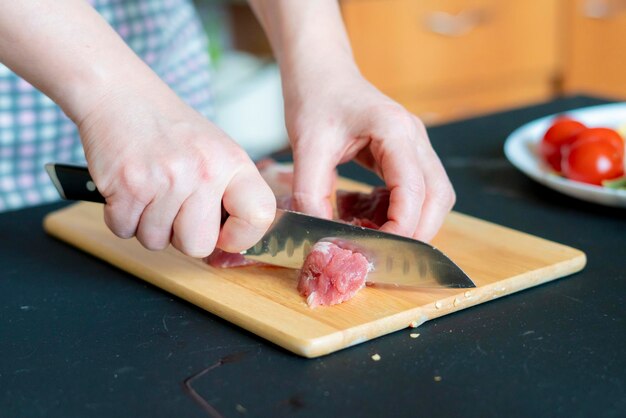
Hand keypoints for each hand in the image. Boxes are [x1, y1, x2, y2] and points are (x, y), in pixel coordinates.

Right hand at [77, 83, 275, 256]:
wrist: (119, 94)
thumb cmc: (168, 127)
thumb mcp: (215, 149)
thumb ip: (228, 192)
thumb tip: (233, 242)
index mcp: (232, 162)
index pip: (260, 215)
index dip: (242, 236)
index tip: (225, 234)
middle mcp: (204, 170)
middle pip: (199, 245)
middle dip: (181, 237)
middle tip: (173, 207)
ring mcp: (166, 179)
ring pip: (156, 241)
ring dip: (147, 225)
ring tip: (149, 189)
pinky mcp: (128, 186)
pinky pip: (124, 230)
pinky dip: (120, 217)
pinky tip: (128, 189)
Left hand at [283, 70, 454, 241]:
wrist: (320, 71)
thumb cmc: (315, 97)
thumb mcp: (306, 146)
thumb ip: (311, 191)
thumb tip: (321, 235)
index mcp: (394, 130)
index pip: (414, 189)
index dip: (402, 227)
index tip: (378, 251)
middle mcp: (415, 137)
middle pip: (438, 197)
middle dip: (417, 231)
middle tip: (385, 255)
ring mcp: (415, 145)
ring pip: (435, 195)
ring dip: (414, 222)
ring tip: (377, 236)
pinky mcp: (406, 153)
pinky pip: (418, 190)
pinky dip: (402, 210)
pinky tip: (371, 215)